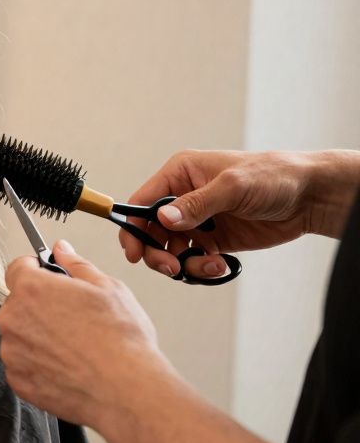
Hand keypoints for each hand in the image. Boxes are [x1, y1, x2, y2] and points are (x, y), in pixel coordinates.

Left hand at [0, 240, 170, 429]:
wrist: (127, 391)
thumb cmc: (121, 340)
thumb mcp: (108, 287)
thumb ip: (76, 264)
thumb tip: (62, 250)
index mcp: (31, 289)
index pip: (17, 267)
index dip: (35, 269)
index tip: (49, 276)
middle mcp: (13, 318)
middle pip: (19, 302)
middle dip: (40, 305)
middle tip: (73, 317)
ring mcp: (12, 352)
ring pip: (21, 335)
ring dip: (39, 336)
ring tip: (75, 346)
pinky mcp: (18, 381)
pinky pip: (23, 364)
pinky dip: (40, 364)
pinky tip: (68, 366)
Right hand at [120, 149, 359, 277]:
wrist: (309, 196)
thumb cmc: (272, 177)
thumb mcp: (233, 186)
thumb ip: (197, 203)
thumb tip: (163, 218)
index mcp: (180, 174)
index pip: (143, 202)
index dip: (133, 228)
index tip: (134, 253)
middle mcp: (182, 197)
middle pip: (151, 231)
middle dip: (158, 253)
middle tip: (172, 268)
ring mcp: (197, 220)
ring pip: (170, 250)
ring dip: (183, 264)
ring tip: (208, 267)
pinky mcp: (213, 239)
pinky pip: (193, 260)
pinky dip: (200, 269)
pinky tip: (220, 267)